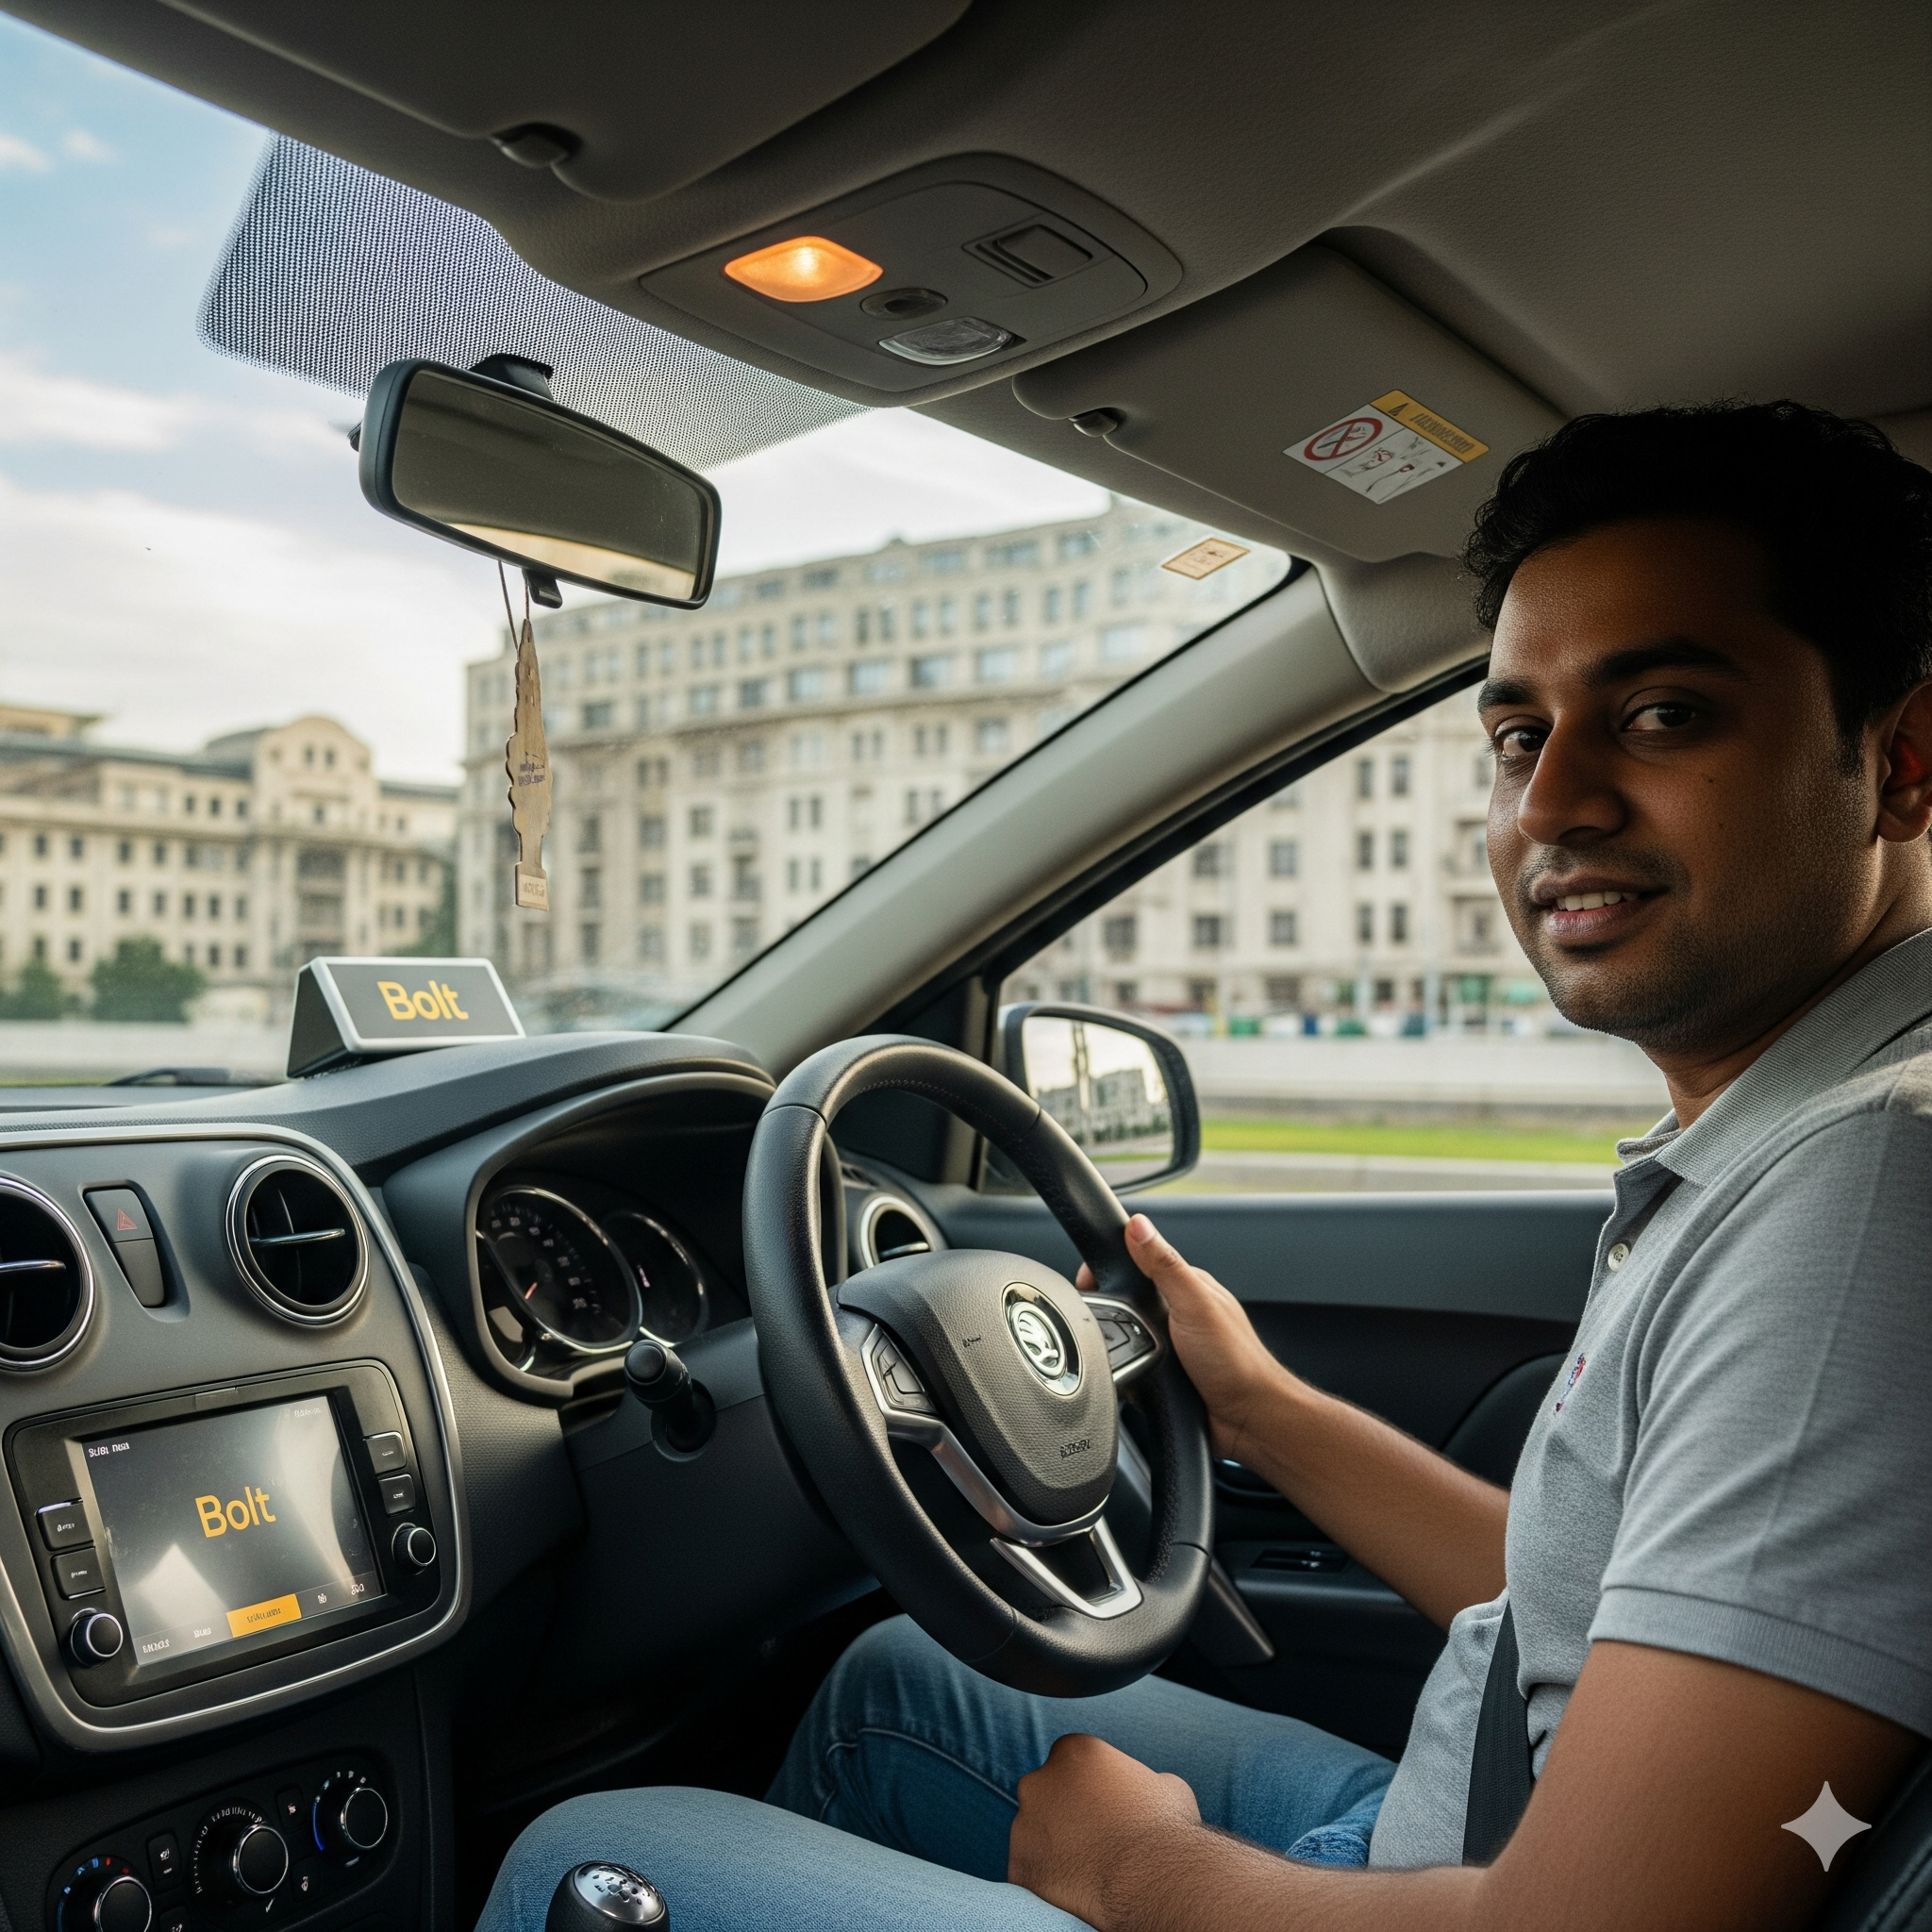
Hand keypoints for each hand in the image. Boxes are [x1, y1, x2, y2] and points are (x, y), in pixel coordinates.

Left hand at [1008, 1732, 1203, 1926]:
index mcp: (1073, 1751)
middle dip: (1061, 1812)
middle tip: (1091, 1838)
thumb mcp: (1165, 1784)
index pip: (1070, 1762)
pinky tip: (1074, 1887)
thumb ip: (1142, 1779)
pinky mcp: (1019, 1868)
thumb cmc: (1166, 1828)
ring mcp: (1023, 1825)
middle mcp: (1039, 1781)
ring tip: (1086, 1866)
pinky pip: (1029, 1872)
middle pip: (1044, 1794)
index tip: (1101, 1808)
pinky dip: (1046, 1880)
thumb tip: (1148, 1787)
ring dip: (1051, 1846)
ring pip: (1033, 1834)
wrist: (1154, 1879)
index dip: (1086, 1786)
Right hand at [1078, 1213, 1292, 1464]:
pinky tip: (1136, 1382)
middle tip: (1117, 1331)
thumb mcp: (1195, 1304)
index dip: (1109, 1270)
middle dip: (1111, 1317)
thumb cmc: (1237, 1361)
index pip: (1136, 1265)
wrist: (1250, 1420)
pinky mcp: (1163, 1376)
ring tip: (1134, 1361)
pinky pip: (1129, 1369)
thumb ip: (1165, 1265)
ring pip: (1122, 1340)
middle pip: (1123, 1305)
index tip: (1089, 1281)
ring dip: (1119, 1351)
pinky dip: (1126, 1375)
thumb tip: (1138, 1224)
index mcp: (1185, 1287)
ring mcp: (1170, 1346)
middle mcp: (1176, 1314)